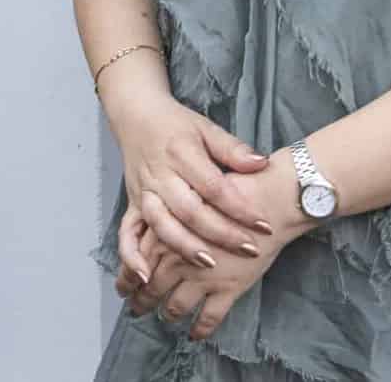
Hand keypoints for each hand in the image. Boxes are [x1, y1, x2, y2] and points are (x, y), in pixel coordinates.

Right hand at [104, 86, 278, 278]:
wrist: (136, 114)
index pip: (214, 187)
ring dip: (184, 246)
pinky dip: (131, 256)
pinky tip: (146, 275)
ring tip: (209, 263)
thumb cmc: (176, 124)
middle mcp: (160, 175)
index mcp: (182, 153)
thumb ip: (233, 149)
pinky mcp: (131, 204)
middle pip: (190, 210)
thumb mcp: (207, 128)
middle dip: (220, 233)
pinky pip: (126, 233)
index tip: (264, 225)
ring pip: (161, 225)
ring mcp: (144, 191)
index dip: (240, 208)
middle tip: (249, 249)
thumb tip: (261, 164)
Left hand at [113, 170, 299, 341]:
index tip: (123, 288)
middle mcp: (178, 258)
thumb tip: (148, 232)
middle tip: (136, 309)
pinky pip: (209, 318)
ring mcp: (203, 277)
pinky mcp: (227, 289)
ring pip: (176, 306)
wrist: (268, 199)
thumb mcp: (187, 193)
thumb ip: (166, 215)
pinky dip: (200, 329)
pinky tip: (196, 335)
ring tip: (164, 318)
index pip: (137, 263)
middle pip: (152, 288)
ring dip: (167, 315)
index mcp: (165, 232)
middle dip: (141, 302)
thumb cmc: (229, 189)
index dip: (127, 279)